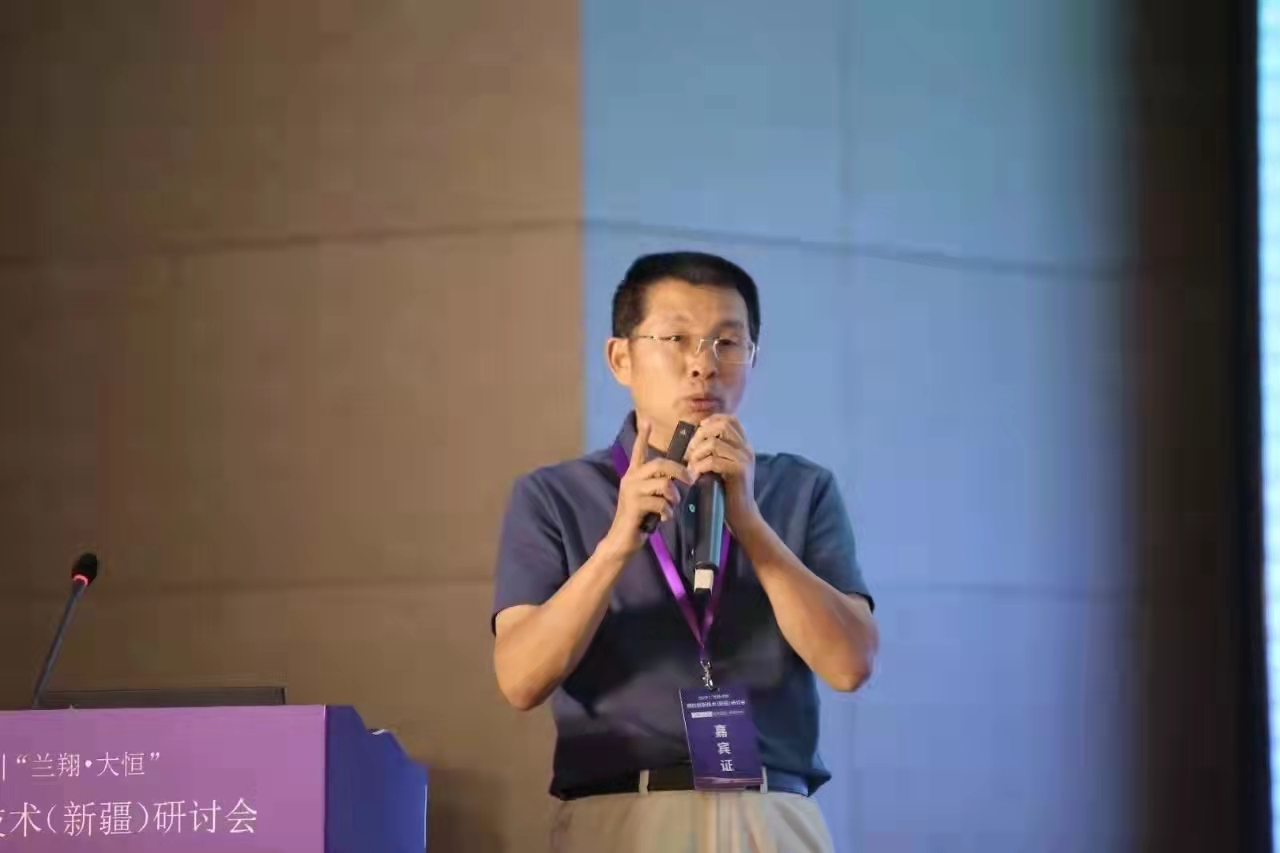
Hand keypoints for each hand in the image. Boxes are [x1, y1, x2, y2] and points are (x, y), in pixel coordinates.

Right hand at [603, 419, 692, 557]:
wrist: (622, 540)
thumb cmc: (640, 518)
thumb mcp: (650, 497)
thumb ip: (660, 485)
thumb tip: (683, 476)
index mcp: (634, 475)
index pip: (638, 451)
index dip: (643, 435)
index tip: (647, 420)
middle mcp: (630, 479)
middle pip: (660, 464)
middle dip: (680, 471)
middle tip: (691, 479)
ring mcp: (631, 492)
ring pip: (663, 484)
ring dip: (674, 497)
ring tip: (672, 506)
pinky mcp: (634, 505)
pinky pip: (661, 503)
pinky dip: (667, 513)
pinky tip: (662, 519)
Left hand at [685, 415, 758, 532]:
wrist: (741, 514)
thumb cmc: (726, 490)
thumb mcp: (721, 465)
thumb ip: (714, 450)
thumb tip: (693, 437)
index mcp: (743, 444)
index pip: (729, 419)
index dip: (711, 421)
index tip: (698, 433)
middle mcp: (746, 448)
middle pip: (721, 426)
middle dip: (700, 436)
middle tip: (691, 452)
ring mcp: (744, 459)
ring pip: (714, 443)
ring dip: (697, 453)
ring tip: (692, 466)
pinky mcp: (739, 471)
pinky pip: (713, 460)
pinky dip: (700, 466)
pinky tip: (696, 475)